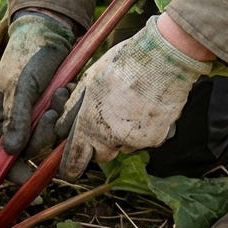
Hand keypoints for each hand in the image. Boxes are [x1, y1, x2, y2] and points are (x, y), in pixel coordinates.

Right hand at [0, 11, 76, 164]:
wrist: (49, 32)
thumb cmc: (28, 56)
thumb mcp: (20, 86)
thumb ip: (16, 118)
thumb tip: (9, 152)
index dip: (12, 170)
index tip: (30, 179)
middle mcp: (12, 119)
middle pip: (27, 149)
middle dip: (43, 134)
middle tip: (51, 112)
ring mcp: (32, 114)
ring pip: (46, 136)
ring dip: (56, 118)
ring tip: (59, 94)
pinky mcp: (49, 107)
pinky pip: (59, 122)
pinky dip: (64, 109)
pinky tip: (65, 90)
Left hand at [55, 15, 213, 180]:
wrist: (163, 59)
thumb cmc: (122, 63)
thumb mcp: (88, 81)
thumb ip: (73, 108)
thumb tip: (64, 126)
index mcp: (89, 125)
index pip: (74, 161)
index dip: (69, 167)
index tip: (69, 167)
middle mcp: (112, 139)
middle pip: (101, 155)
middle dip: (99, 144)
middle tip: (104, 120)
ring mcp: (136, 141)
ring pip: (124, 146)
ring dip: (122, 135)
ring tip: (130, 104)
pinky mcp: (158, 139)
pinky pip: (145, 140)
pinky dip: (144, 129)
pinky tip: (147, 106)